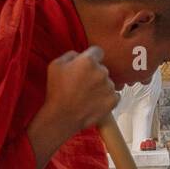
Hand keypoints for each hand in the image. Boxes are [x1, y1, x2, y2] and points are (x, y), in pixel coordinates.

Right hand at [26, 46, 118, 168]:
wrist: (62, 117)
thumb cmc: (56, 90)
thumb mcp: (55, 65)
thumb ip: (71, 54)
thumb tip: (80, 55)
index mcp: (89, 61)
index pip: (97, 51)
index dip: (91, 57)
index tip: (86, 65)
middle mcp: (102, 72)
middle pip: (102, 68)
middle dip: (94, 73)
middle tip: (82, 84)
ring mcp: (109, 87)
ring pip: (108, 82)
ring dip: (100, 86)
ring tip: (87, 96)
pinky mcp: (113, 100)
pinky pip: (114, 95)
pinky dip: (106, 98)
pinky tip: (94, 102)